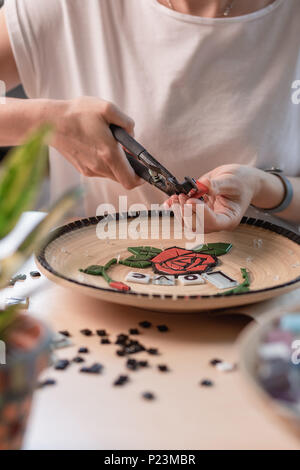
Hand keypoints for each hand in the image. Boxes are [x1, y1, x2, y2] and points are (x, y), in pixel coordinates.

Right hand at [52, 97, 142, 188]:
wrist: (50, 122)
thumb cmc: (78, 113)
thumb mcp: (107, 108)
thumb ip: (127, 123)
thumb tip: (132, 136)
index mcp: (109, 154)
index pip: (130, 180)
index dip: (141, 179)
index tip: (144, 172)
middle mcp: (100, 166)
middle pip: (122, 178)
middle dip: (129, 168)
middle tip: (127, 151)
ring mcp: (90, 170)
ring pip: (112, 174)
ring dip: (116, 164)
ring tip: (109, 144)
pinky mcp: (82, 169)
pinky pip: (101, 171)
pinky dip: (105, 162)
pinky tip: (98, 146)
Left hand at [165, 164, 282, 232]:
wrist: (241, 179)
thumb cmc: (241, 181)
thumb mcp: (232, 180)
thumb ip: (217, 185)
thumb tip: (203, 185)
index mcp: (229, 219)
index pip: (213, 223)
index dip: (200, 214)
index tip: (192, 200)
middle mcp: (216, 221)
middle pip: (196, 227)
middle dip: (186, 213)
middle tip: (183, 197)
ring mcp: (206, 217)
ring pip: (187, 222)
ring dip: (179, 210)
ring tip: (179, 195)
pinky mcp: (198, 210)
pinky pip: (184, 213)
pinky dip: (175, 207)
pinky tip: (171, 199)